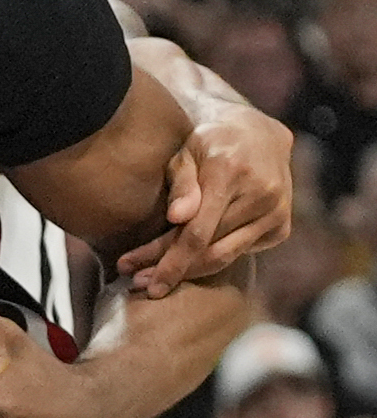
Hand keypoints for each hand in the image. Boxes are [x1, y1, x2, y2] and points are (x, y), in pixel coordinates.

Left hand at [115, 107, 292, 296]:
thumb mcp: (186, 153)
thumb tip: (177, 218)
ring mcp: (276, 213)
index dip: (169, 261)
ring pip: (225, 255)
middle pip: (208, 248)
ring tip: (152, 280)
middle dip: (170, 268)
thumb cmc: (209, 144)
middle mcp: (261, 195)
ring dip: (189, 271)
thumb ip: (181, 185)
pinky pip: (240, 251)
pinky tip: (187, 263)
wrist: (259, 136)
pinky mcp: (281, 227)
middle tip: (136, 282)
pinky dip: (212, 259)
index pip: (198, 231)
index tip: (138, 278)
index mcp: (231, 173)